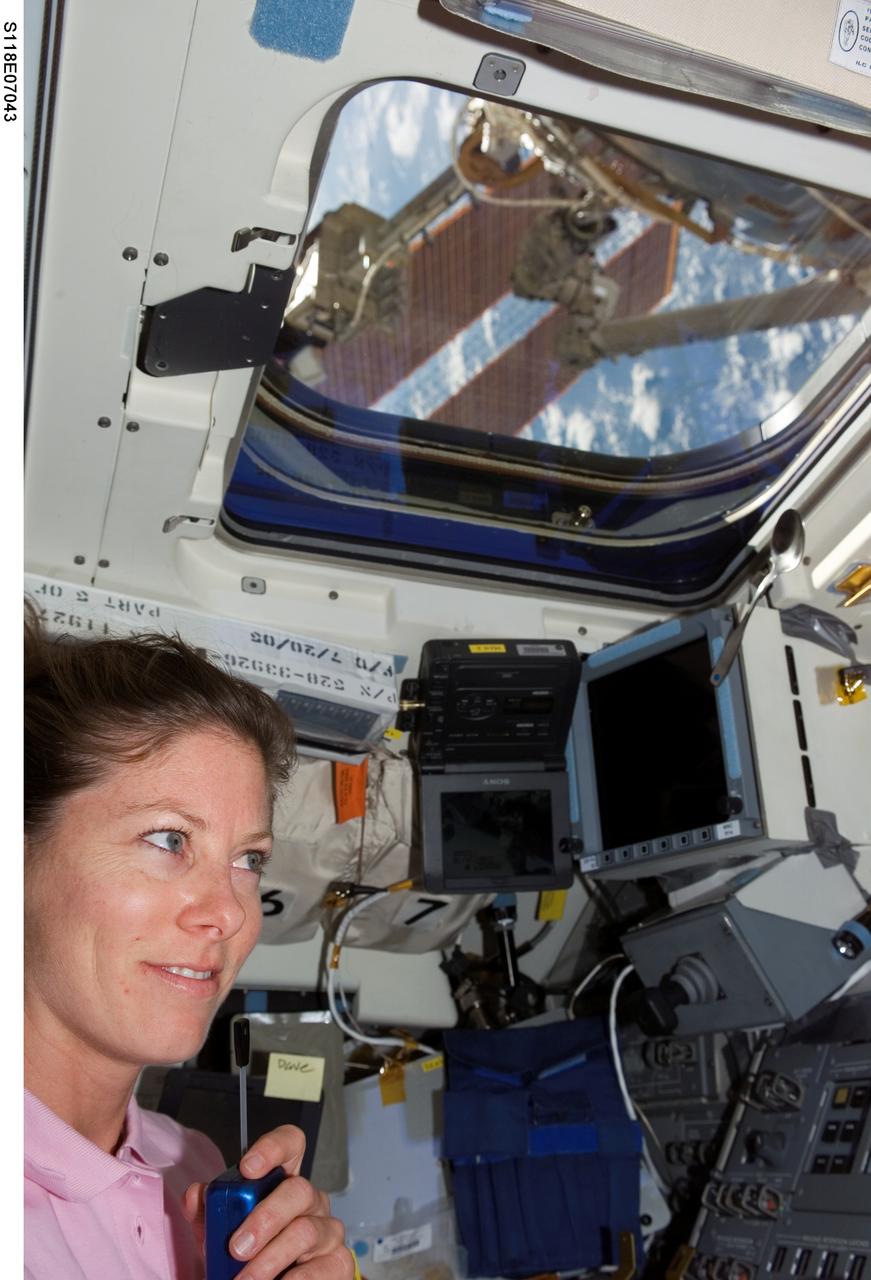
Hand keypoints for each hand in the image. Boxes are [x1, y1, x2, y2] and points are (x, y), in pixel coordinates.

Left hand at [182, 1124, 353, 1279]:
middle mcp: (311, 1201)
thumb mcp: (221, 1235)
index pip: (291, 1144)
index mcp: (283, 1183)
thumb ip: (208, 1213)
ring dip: (271, 1259)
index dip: (273, 1148)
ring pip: (306, 1231)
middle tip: (236, 1247)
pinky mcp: (339, 1263)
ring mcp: (328, 1231)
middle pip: (298, 1190)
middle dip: (264, 1219)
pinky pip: (323, 1268)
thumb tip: (195, 1195)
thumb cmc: (248, 1258)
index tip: (249, 1167)